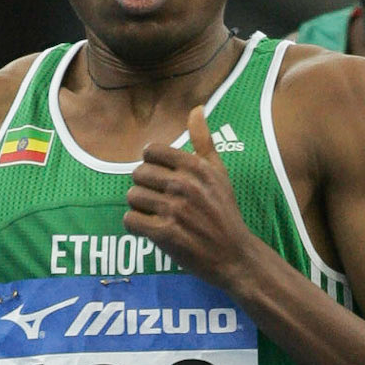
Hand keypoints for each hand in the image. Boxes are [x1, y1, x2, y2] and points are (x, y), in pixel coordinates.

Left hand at [124, 108, 256, 287]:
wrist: (233, 255)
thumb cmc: (224, 212)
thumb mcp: (219, 173)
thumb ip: (204, 141)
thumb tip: (196, 108)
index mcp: (195, 167)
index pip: (151, 152)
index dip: (151, 165)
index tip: (160, 179)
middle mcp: (184, 185)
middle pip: (138, 174)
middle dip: (144, 188)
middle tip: (157, 201)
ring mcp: (174, 210)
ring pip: (132, 197)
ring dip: (139, 208)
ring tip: (154, 215)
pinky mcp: (165, 234)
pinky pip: (131, 220)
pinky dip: (135, 226)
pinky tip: (148, 229)